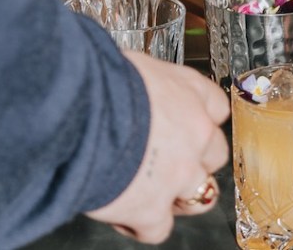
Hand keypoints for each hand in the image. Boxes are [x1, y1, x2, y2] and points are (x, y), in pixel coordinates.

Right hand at [86, 51, 228, 243]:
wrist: (76, 113)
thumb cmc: (95, 81)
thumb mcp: (131, 65)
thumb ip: (145, 85)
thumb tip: (130, 84)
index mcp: (188, 91)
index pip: (216, 107)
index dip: (200, 120)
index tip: (188, 125)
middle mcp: (194, 132)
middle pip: (215, 153)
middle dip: (195, 160)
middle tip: (169, 161)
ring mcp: (179, 173)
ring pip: (202, 195)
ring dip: (182, 197)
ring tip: (157, 193)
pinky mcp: (153, 207)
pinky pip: (159, 228)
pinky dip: (142, 224)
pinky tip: (125, 214)